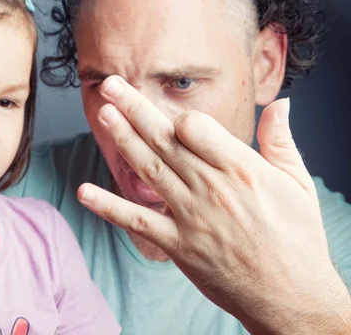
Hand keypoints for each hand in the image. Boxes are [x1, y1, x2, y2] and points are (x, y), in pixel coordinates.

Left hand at [78, 75, 350, 332]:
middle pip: (165, 140)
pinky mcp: (177, 244)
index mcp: (241, 169)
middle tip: (112, 86)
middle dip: (135, 109)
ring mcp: (190, 216)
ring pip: (148, 169)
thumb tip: (281, 103)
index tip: (174, 116)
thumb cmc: (297, 239)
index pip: (196, 128)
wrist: (291, 296)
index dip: (181, 118)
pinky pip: (136, 221)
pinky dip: (108, 206)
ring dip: (123, 140)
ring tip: (104, 115)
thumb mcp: (297, 185)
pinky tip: (84, 192)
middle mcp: (210, 188)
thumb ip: (281, 142)